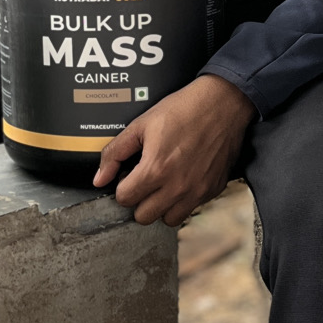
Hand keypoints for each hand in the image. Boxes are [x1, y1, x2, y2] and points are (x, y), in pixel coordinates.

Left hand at [94, 75, 255, 225]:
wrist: (223, 103)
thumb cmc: (184, 109)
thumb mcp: (141, 124)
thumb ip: (115, 153)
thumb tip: (99, 178)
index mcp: (155, 170)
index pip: (125, 199)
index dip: (123, 186)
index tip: (130, 175)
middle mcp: (177, 186)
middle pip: (144, 216)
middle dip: (139, 200)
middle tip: (144, 182)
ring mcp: (197, 191)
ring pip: (168, 219)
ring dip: (161, 206)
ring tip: (163, 185)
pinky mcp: (212, 190)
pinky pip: (191, 209)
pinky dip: (183, 201)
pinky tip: (182, 180)